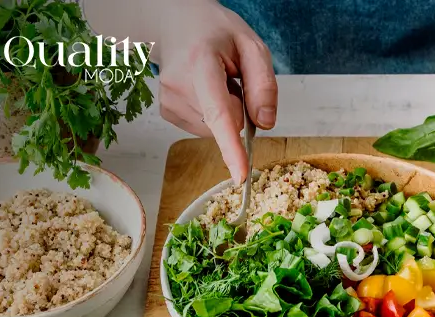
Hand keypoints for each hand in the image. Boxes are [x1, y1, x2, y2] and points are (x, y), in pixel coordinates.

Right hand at [157, 0, 276, 183]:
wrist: (177, 25)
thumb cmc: (216, 33)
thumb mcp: (252, 46)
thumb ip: (264, 84)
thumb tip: (265, 124)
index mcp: (200, 64)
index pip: (219, 113)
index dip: (231, 146)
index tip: (240, 174)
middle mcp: (178, 86)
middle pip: (226, 122)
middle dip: (239, 107)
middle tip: (229, 77)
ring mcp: (169, 102)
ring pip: (216, 128)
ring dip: (225, 109)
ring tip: (214, 80)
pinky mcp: (169, 113)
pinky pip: (206, 128)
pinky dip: (213, 115)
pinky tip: (205, 90)